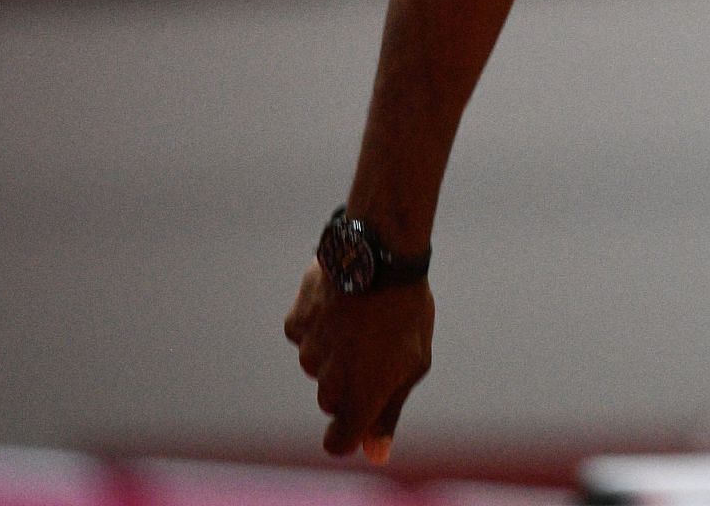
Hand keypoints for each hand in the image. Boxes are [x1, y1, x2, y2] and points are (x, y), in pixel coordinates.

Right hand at [284, 264, 433, 462]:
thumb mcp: (413, 364)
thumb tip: (375, 454)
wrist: (380, 254)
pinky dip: (318, 325)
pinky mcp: (296, 323)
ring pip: (317, 366)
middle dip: (349, 384)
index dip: (349, 434)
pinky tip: (340, 304)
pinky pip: (304, 336)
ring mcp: (308, 351)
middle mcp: (328, 380)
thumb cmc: (407, 311)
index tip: (359, 420)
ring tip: (362, 320)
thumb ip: (389, 412)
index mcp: (361, 396)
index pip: (339, 442)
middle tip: (376, 349)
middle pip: (331, 401)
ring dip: (334, 352)